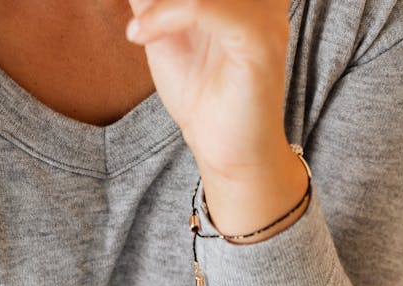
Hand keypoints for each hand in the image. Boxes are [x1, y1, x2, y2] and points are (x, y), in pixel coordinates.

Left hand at [126, 0, 289, 175]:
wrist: (226, 153)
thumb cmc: (201, 93)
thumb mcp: (162, 25)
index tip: (141, 6)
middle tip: (138, 12)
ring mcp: (265, 11)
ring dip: (156, 1)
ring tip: (136, 23)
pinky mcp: (260, 40)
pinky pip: (204, 6)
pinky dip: (162, 16)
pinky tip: (139, 35)